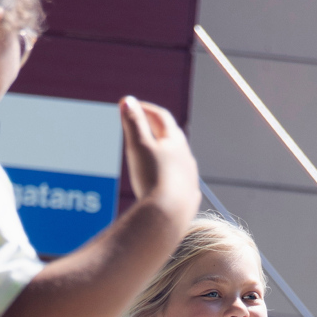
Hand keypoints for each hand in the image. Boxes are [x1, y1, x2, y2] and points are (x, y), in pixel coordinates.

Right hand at [119, 96, 197, 219]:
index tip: (131, 106)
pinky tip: (169, 183)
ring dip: (166, 153)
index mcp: (175, 142)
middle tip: (143, 124)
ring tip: (155, 153)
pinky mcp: (188, 198)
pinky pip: (181, 183)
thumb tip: (127, 100)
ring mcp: (189, 178)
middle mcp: (186, 158)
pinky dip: (172, 177)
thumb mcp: (138, 146)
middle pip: (172, 138)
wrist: (168, 216)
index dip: (146, 109)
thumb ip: (133, 123)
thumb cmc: (153, 177)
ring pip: (178, 161)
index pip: (161, 117)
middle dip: (157, 129)